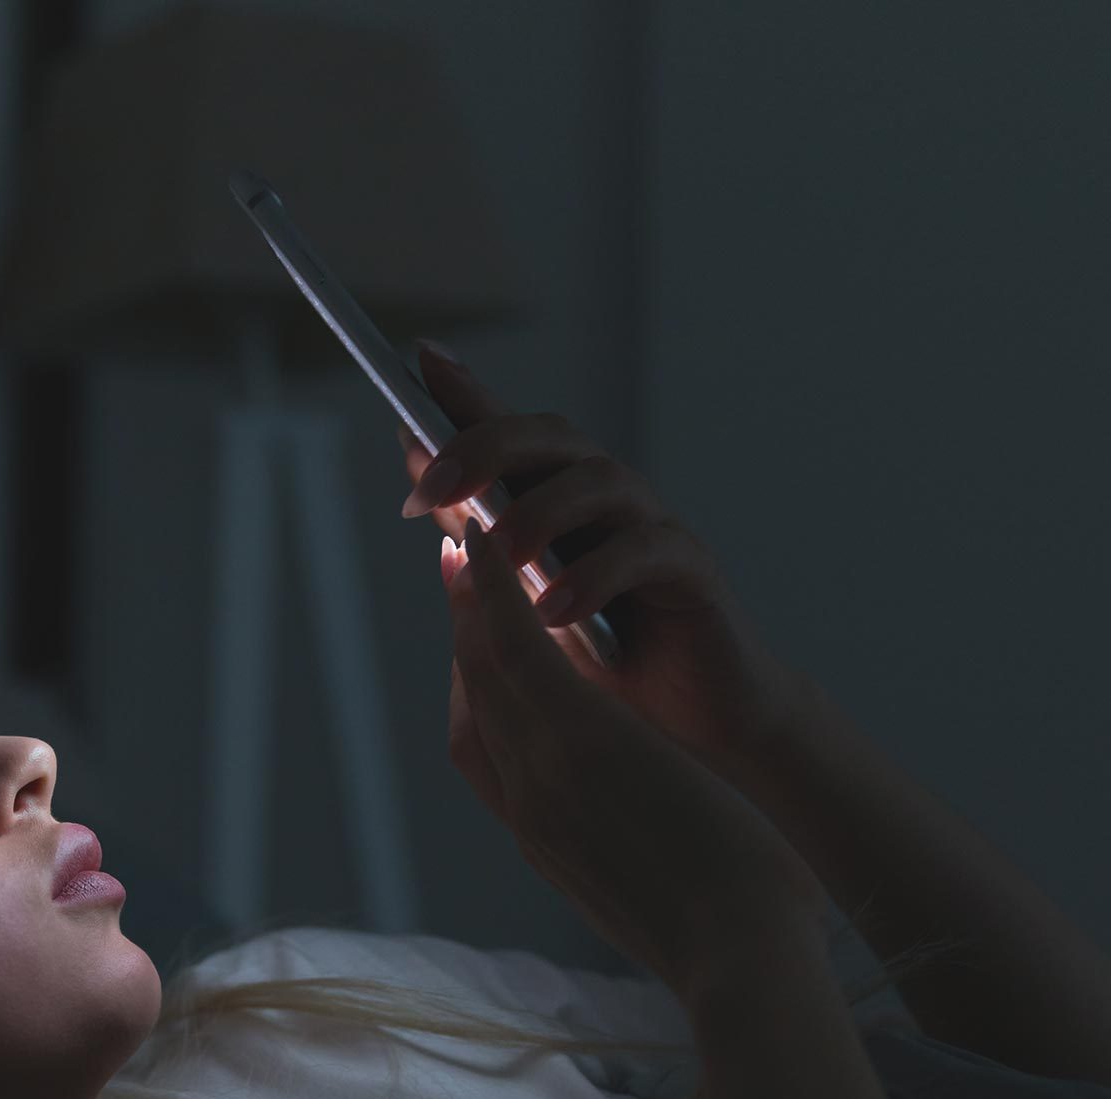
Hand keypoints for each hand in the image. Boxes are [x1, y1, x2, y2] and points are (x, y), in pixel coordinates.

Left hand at [399, 343, 810, 782]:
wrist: (688, 728)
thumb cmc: (600, 666)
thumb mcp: (520, 605)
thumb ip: (478, 538)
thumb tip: (420, 476)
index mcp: (557, 501)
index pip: (509, 431)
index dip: (466, 391)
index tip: (418, 358)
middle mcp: (605, 500)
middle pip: (551, 439)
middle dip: (485, 450)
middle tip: (433, 489)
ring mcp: (652, 527)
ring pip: (602, 481)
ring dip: (542, 513)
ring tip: (503, 559)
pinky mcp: (693, 571)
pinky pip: (648, 550)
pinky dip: (597, 575)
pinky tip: (556, 611)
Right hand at [440, 520, 830, 1002]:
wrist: (738, 960)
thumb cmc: (724, 938)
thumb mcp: (657, 892)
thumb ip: (633, 853)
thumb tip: (658, 837)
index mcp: (544, 843)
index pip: (484, 754)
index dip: (472, 688)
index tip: (473, 643)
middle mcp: (527, 806)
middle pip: (473, 699)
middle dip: (460, 628)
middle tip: (456, 566)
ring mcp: (544, 772)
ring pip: (484, 666)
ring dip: (468, 596)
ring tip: (466, 536)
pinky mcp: (579, 740)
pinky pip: (520, 648)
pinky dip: (495, 592)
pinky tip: (491, 546)